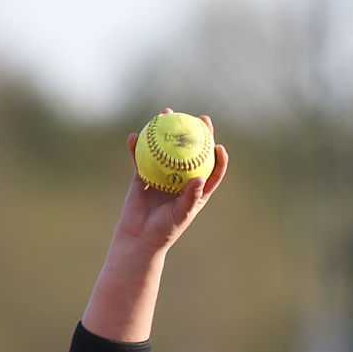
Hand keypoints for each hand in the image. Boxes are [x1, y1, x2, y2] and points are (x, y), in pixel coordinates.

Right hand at [117, 111, 228, 254]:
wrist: (139, 238)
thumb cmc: (163, 231)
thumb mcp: (180, 216)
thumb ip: (190, 197)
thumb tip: (201, 178)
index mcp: (195, 189)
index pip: (212, 170)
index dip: (218, 157)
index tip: (218, 145)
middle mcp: (180, 178)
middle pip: (191, 151)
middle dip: (197, 132)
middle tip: (199, 118)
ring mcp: (162, 174)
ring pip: (166, 147)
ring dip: (166, 129)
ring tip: (166, 113)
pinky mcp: (144, 174)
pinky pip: (141, 156)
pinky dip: (137, 146)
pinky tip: (134, 136)